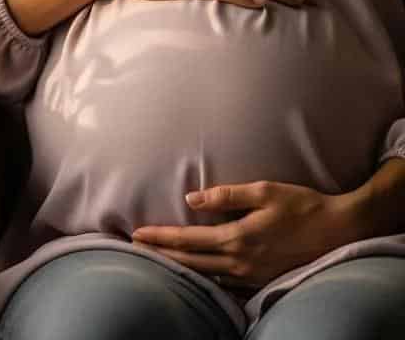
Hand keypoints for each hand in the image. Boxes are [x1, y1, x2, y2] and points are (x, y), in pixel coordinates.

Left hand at [130, 180, 357, 289]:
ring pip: (206, 275)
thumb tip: (192, 199)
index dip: (160, 238)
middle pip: (191, 262)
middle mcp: (241, 262)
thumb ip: (226, 195)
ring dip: (179, 267)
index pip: (188, 240)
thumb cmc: (301, 206)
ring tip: (157, 260)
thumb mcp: (263, 191)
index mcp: (237, 238)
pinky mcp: (261, 280)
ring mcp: (251, 275)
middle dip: (161, 255)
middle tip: (135, 249)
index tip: (136, 234)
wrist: (339, 231)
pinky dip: (203, 277)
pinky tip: (194, 272)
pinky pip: (224, 283)